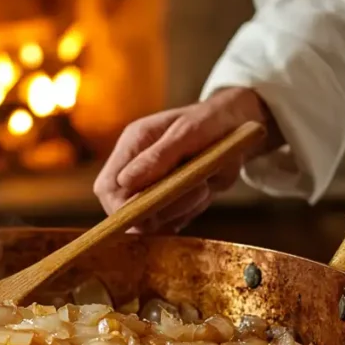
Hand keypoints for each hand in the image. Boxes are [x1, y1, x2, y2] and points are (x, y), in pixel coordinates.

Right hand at [93, 87, 279, 232]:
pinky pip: (171, 222)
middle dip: (160, 210)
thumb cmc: (212, 121)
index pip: (108, 188)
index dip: (124, 207)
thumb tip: (125, 182)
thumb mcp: (189, 132)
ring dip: (181, 210)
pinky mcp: (167, 200)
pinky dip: (189, 214)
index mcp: (132, 145)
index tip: (153, 210)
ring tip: (206, 184)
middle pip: (125, 210)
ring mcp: (150, 186)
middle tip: (198, 189)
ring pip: (151, 220)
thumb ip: (158, 157)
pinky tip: (205, 191)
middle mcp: (135, 168)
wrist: (236, 125)